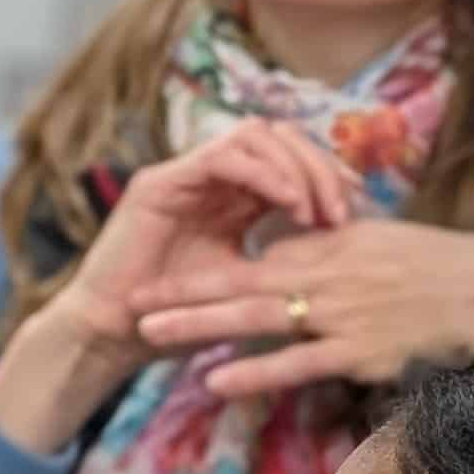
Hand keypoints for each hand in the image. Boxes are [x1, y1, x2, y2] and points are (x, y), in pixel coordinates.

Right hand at [0, 120, 360, 456]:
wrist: (116, 338)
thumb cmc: (182, 322)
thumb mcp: (249, 287)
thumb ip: (286, 259)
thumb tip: (350, 254)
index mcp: (233, 196)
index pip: (289, 158)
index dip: (327, 174)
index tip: (358, 209)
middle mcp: (210, 177)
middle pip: (278, 136)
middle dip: (318, 164)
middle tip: (343, 207)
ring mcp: (184, 175)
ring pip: (254, 135)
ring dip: (296, 166)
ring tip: (317, 209)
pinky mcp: (160, 182)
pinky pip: (223, 156)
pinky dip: (264, 174)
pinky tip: (289, 204)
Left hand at [129, 218, 473, 400]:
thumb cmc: (437, 272)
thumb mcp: (379, 244)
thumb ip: (329, 248)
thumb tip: (284, 255)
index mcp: (331, 244)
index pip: (257, 251)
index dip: (206, 261)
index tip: (161, 266)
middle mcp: (327, 274)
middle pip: (239, 281)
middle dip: (181, 290)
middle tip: (130, 298)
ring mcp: (340, 313)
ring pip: (255, 317)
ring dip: (199, 325)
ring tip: (149, 331)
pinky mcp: (357, 351)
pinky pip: (295, 362)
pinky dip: (253, 370)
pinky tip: (213, 380)